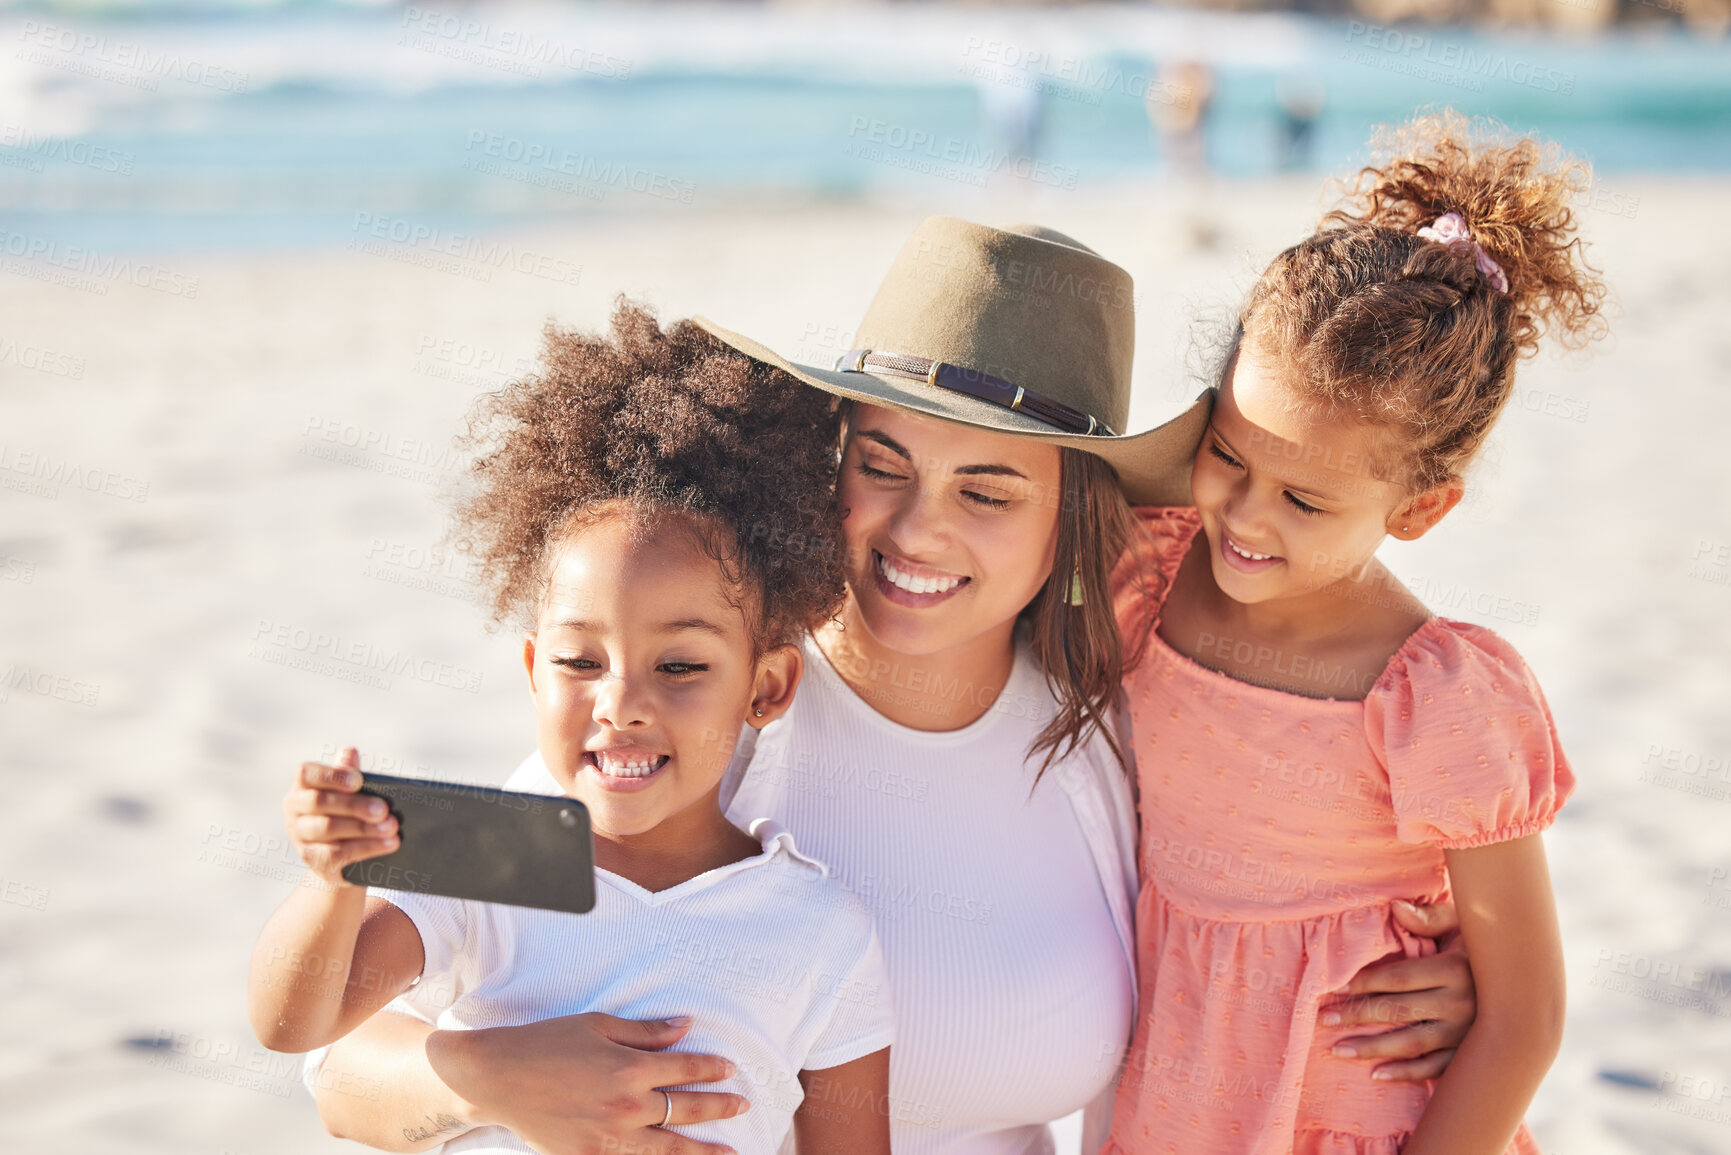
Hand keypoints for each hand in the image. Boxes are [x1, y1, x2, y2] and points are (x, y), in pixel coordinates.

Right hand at [283, 747, 398, 886]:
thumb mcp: (348, 792)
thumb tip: (350, 752)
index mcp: (302, 786)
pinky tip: (389, 844)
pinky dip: (367, 848)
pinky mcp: (312, 859)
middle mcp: (294, 809)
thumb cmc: (345, 812)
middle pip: (320, 803)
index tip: (358, 781)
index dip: (332, 776)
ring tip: (391, 827)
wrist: (341, 856)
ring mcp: (299, 836)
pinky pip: (337, 854)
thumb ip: (348, 773)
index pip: (307, 774)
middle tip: (384, 809)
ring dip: (364, 828)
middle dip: (354, 805)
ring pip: (328, 828)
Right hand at [429, 1012, 748, 1154]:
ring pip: (669, 1147)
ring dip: (702, 1149)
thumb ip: (646, 1031)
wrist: (496, 1078)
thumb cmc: (546, 1042)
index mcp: (631, 1067)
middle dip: (719, 1107)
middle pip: (686, 1108)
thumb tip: (685, 1026)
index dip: (711, 1068)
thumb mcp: (598, 1025)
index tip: (730, 1069)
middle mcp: (627, 1105)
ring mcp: (609, 1137)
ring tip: (728, 1151)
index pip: (686, 1068)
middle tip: (743, 1105)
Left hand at [1319, 898, 1475, 1082]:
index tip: (1332, 986)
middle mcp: (1462, 1004)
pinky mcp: (1472, 1055)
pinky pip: (1436, 1069)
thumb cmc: (1483, 943)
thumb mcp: (1463, 923)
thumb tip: (1393, 906)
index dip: (1363, 982)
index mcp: (1455, 969)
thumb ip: (1428, 917)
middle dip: (1356, 1015)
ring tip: (1337, 1049)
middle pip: (1398, 1011)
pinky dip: (1406, 1073)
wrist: (1527, 979)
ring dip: (1372, 1048)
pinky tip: (1376, 1075)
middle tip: (1323, 1017)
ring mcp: (1468, 1034)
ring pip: (1411, 1044)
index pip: (1397, 978)